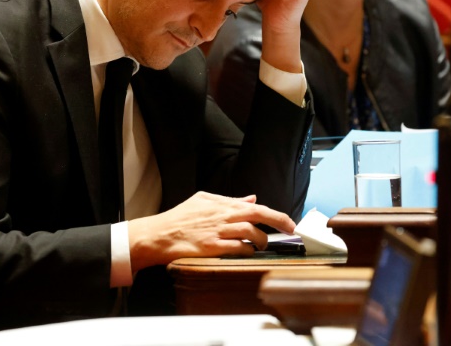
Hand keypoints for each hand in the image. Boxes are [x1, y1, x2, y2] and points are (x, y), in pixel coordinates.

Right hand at [127, 191, 295, 270]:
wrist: (160, 234)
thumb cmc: (180, 217)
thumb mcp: (203, 200)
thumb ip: (229, 200)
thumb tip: (251, 198)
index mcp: (222, 204)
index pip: (256, 207)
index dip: (276, 215)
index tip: (289, 222)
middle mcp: (223, 216)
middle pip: (258, 217)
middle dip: (279, 223)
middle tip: (290, 230)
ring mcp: (218, 232)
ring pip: (251, 234)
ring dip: (261, 241)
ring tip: (261, 245)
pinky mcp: (212, 247)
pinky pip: (238, 249)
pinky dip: (247, 251)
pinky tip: (248, 252)